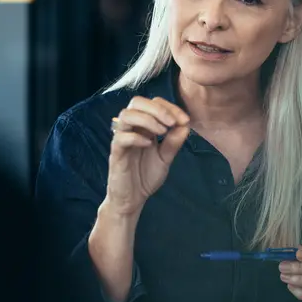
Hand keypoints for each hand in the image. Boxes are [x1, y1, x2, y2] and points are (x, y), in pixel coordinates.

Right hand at [106, 96, 189, 216]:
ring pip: (126, 115)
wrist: (132, 199)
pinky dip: (136, 137)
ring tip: (162, 132)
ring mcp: (122, 139)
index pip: (153, 103)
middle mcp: (131, 129)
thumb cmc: (145, 176)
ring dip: (147, 119)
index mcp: (143, 127)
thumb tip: (185, 125)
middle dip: (157, 108)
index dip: (170, 107)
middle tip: (172, 122)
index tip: (185, 120)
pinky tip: (149, 145)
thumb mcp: (165, 158)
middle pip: (136, 102)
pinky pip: (120, 137)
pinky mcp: (116, 153)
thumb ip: (173, 143)